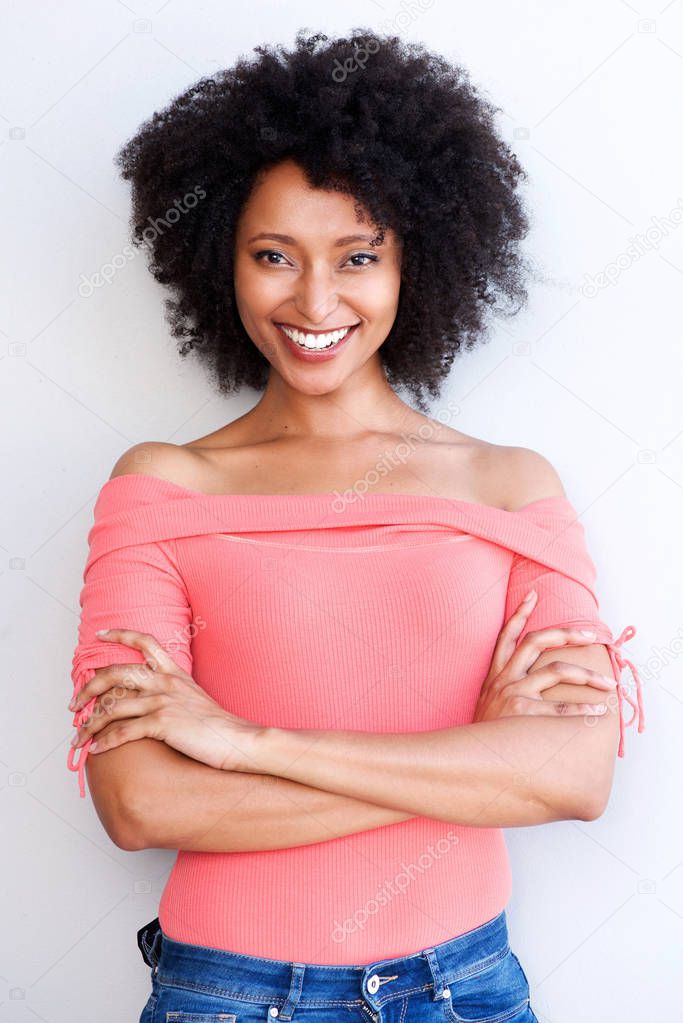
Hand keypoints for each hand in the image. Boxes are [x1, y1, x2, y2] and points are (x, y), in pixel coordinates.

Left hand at [68, 628, 263, 771]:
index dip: (119, 634)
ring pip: (112, 706)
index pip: (144, 641)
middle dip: (89, 687)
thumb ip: (172, 691)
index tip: (99, 634)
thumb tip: (145, 698)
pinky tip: (95, 750)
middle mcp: (165, 682)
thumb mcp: (194, 697)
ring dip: (89, 724)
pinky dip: (105, 742)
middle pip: (116, 672)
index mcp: (174, 672)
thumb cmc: (218, 724)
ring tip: (78, 737)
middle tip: (75, 703)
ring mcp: (163, 701)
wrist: (239, 739)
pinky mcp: (163, 724)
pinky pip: (123, 731)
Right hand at [472, 591, 617, 722]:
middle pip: (536, 642)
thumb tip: (532, 683)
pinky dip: (581, 709)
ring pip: (556, 671)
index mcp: (495, 673)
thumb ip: (504, 688)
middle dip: (566, 634)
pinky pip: (558, 708)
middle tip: (591, 636)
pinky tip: (597, 711)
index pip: (506, 635)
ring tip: (608, 683)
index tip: (533, 595)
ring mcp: (512, 693)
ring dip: (587, 675)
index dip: (519, 613)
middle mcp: (504, 678)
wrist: (465, 756)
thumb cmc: (485, 731)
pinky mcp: (520, 713)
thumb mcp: (488, 702)